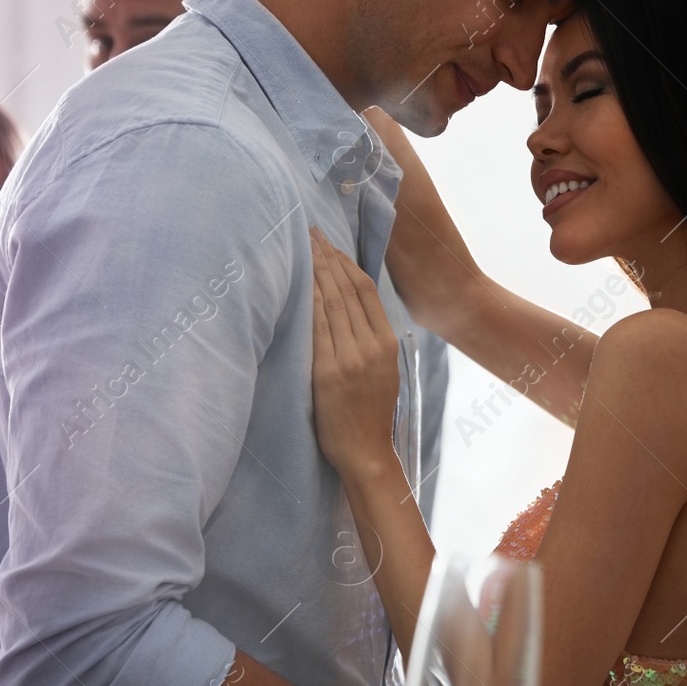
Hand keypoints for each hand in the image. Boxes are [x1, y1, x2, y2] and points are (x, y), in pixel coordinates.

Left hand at [309, 228, 400, 475]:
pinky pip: (317, 328)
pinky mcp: (328, 372)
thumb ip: (371, 342)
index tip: (330, 243)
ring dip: (316, 272)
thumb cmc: (370, 415)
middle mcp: (371, 346)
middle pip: (347, 290)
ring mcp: (350, 358)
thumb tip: (351, 312)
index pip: (365, 290)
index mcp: (387, 344)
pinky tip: (299, 283)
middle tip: (311, 233)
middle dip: (328, 258)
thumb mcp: (383, 372)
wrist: (365, 452)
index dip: (346, 262)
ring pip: (332, 304)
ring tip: (303, 248)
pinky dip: (308, 301)